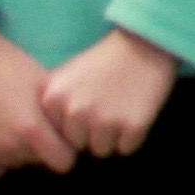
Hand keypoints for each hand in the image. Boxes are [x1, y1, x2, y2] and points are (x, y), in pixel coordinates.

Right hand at [0, 15, 68, 179]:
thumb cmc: (11, 64)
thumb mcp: (45, 84)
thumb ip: (63, 113)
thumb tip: (83, 132)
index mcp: (30, 129)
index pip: (64, 162)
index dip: (67, 149)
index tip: (63, 136)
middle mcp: (8, 145)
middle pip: (39, 161)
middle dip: (42, 147)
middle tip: (34, 122)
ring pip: (16, 163)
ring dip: (19, 151)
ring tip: (13, 123)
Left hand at [36, 29, 178, 158]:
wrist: (144, 43)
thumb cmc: (103, 60)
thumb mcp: (65, 76)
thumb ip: (53, 104)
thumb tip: (50, 141)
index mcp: (52, 99)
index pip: (56, 134)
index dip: (72, 124)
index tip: (86, 104)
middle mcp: (74, 112)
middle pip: (78, 145)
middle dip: (91, 132)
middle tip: (106, 106)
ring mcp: (103, 120)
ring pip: (102, 150)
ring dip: (112, 136)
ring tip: (120, 109)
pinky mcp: (132, 126)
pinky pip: (127, 148)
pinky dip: (132, 135)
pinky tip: (134, 112)